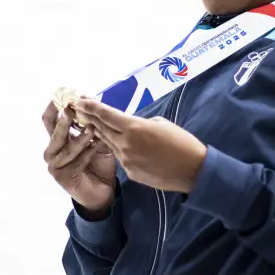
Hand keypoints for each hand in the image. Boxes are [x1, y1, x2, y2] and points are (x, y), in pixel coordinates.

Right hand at [41, 101, 117, 215]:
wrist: (102, 191)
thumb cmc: (98, 163)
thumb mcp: (97, 140)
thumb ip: (92, 125)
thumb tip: (91, 100)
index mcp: (57, 138)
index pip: (49, 118)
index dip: (55, 105)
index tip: (67, 94)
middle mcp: (52, 149)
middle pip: (52, 128)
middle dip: (66, 118)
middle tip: (75, 108)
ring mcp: (54, 163)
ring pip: (66, 145)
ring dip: (81, 136)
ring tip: (93, 128)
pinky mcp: (61, 175)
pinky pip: (76, 160)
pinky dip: (88, 153)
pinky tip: (96, 147)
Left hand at [73, 99, 207, 193]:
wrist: (193, 170)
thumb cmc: (182, 142)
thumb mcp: (161, 123)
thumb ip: (140, 123)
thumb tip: (129, 125)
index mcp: (134, 128)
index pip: (106, 114)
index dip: (91, 107)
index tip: (80, 101)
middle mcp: (126, 144)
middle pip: (102, 129)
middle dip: (91, 118)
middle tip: (80, 110)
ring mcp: (126, 160)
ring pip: (109, 143)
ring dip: (101, 133)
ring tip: (92, 124)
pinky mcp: (131, 173)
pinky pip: (121, 157)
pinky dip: (119, 149)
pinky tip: (118, 144)